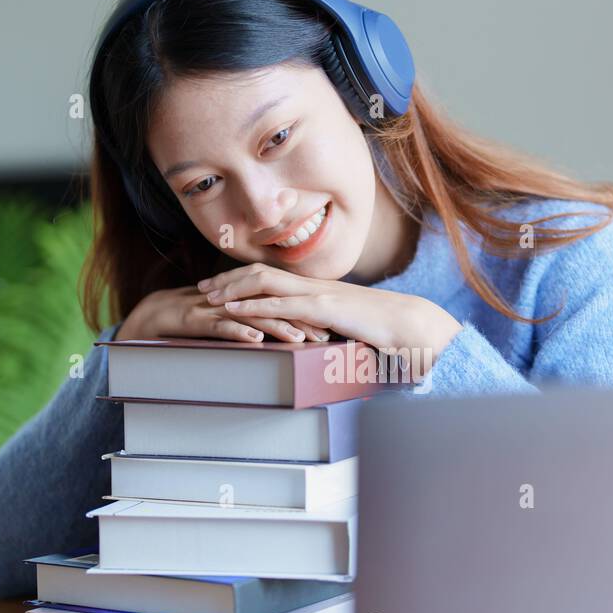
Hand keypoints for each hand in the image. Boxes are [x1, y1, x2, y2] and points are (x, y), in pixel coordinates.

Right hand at [115, 285, 331, 342]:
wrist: (154, 313)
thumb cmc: (196, 320)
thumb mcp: (229, 322)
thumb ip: (253, 324)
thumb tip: (280, 338)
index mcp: (244, 300)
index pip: (281, 305)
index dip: (306, 316)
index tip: (329, 330)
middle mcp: (233, 300)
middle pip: (273, 307)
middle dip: (301, 322)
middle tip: (325, 337)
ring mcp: (216, 308)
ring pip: (251, 315)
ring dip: (277, 326)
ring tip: (298, 338)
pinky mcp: (197, 319)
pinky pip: (220, 326)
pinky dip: (238, 331)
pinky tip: (254, 339)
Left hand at [197, 264, 462, 373]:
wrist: (410, 324)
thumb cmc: (385, 330)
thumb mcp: (348, 328)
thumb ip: (328, 328)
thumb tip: (314, 339)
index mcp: (318, 289)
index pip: (274, 277)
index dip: (244, 280)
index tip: (221, 287)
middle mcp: (313, 285)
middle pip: (261, 273)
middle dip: (228, 280)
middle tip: (202, 288)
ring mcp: (317, 294)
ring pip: (265, 283)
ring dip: (233, 289)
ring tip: (207, 298)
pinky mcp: (323, 308)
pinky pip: (281, 305)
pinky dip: (253, 306)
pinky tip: (234, 311)